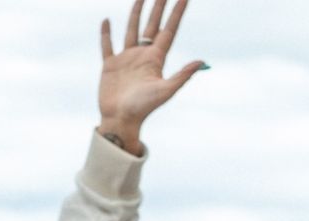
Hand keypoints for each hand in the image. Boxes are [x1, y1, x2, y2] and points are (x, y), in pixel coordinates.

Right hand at [96, 0, 206, 154]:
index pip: (169, 30)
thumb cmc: (144, 108)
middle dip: (159, 7)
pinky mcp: (110, 66)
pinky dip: (106, 34)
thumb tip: (202, 62)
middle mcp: (142, 56)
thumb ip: (182, 75)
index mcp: (156, 59)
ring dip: (136, 14)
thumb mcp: (165, 91)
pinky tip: (107, 21)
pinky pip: (108, 45)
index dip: (177, 12)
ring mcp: (126, 59)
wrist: (121, 120)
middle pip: (152, 25)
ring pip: (132, 30)